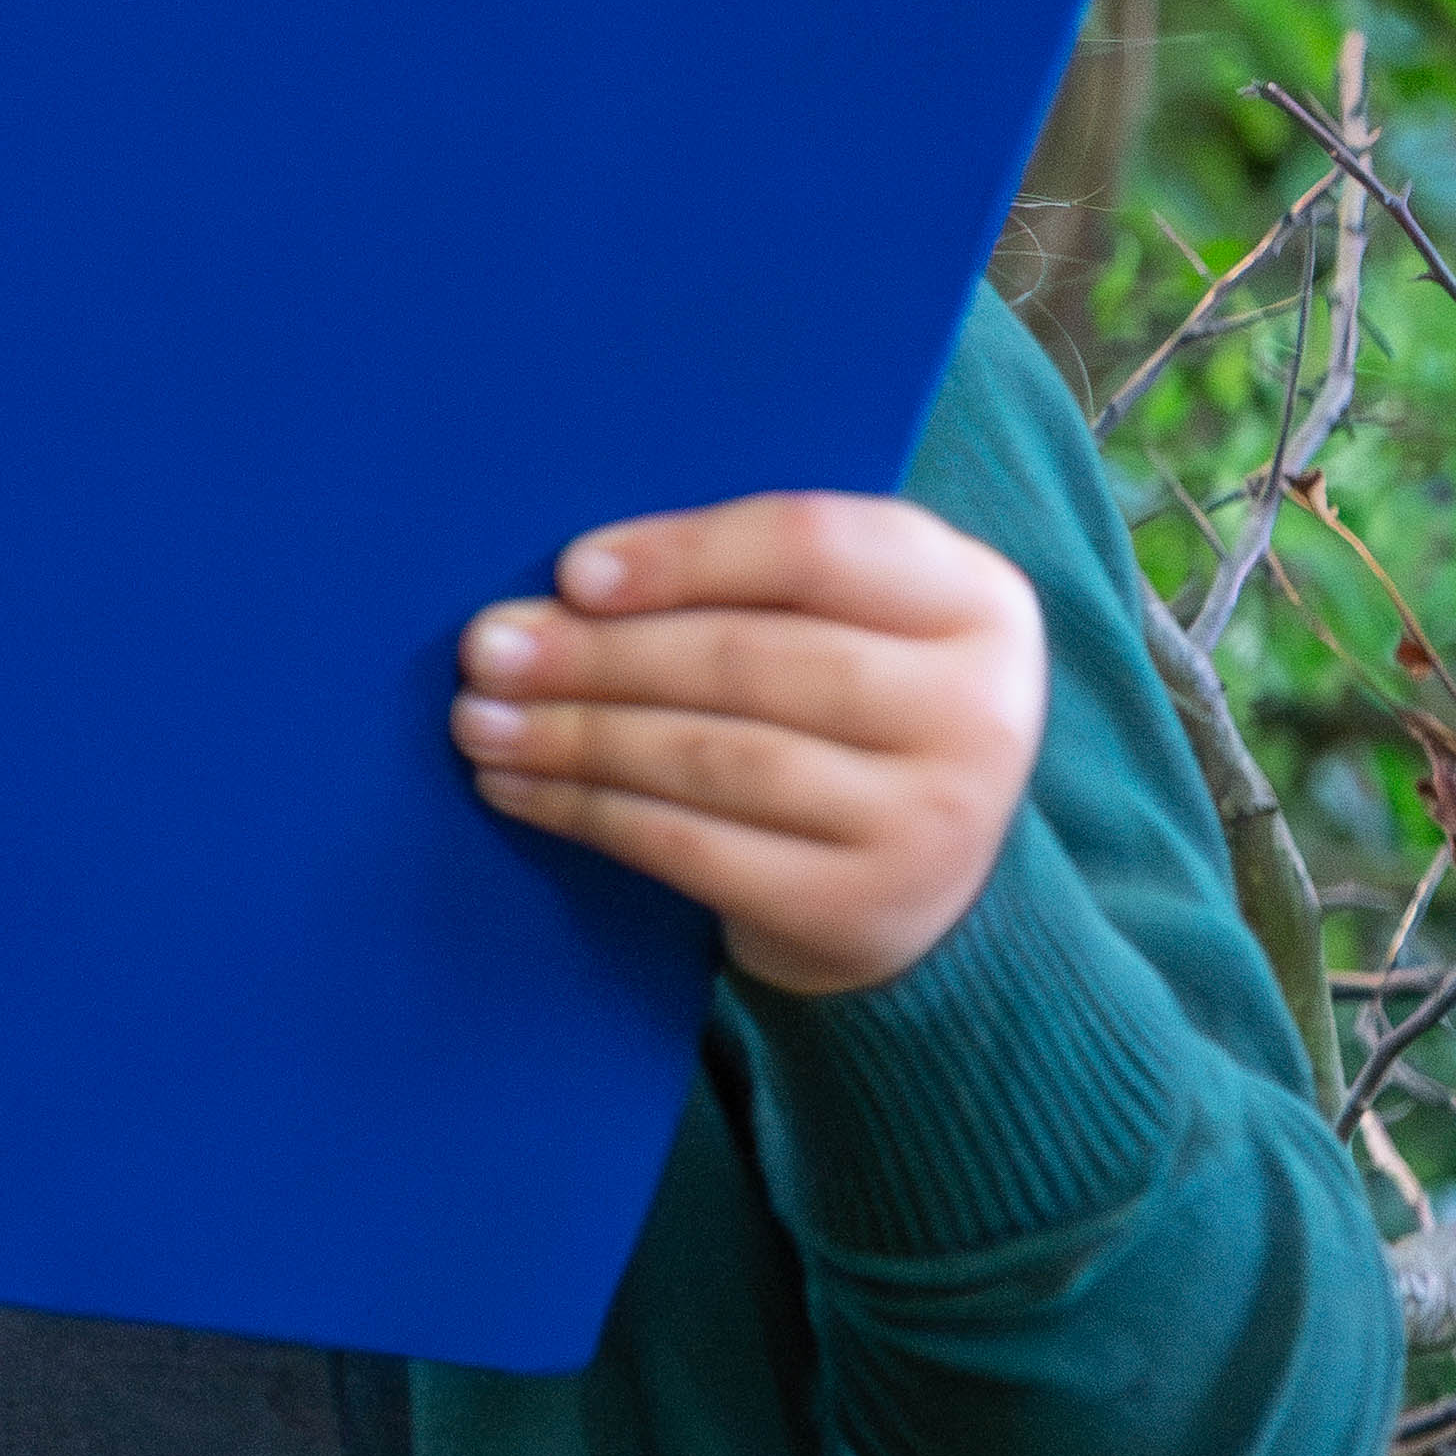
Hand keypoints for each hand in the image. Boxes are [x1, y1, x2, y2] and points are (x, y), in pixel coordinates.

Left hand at [453, 487, 1045, 996]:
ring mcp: (929, 821)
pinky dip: (590, 813)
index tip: (573, 573)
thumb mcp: (843, 619)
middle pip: (751, 660)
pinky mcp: (858, 908)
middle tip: (488, 650)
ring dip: (577, 735)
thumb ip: (748, 577)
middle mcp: (975, 710)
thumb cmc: (843, 707)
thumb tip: (565, 583)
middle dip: (601, 654)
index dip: (684, 554)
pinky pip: (694, 849)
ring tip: (480, 719)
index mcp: (973, 599)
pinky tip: (517, 788)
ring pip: (715, 758)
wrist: (915, 882)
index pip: (817, 547)